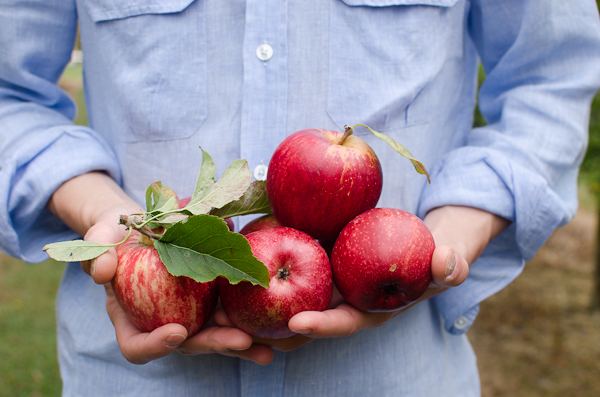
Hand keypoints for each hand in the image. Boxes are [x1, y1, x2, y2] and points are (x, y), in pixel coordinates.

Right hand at [48, 172, 272, 364]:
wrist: (144, 223)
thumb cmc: (117, 233)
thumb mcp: (100, 237)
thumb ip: (96, 251)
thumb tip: (101, 272)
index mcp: (130, 319)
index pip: (137, 346)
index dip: (155, 346)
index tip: (177, 331)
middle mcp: (163, 322)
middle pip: (189, 344)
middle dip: (216, 344)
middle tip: (242, 341)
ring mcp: (190, 312)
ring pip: (216, 333)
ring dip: (243, 342)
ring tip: (268, 348)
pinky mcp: (212, 299)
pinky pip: (232, 311)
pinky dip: (253, 316)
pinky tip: (276, 318)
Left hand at [226, 206, 509, 352]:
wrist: (420, 236)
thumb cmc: (433, 249)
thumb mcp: (448, 254)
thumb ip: (450, 262)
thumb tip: (448, 262)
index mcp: (369, 309)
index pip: (344, 323)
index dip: (323, 326)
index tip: (296, 323)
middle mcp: (341, 302)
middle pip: (302, 322)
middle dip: (270, 329)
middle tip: (236, 330)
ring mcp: (323, 284)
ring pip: (284, 301)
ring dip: (253, 307)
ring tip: (219, 307)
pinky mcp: (312, 262)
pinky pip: (282, 268)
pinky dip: (259, 268)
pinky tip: (234, 261)